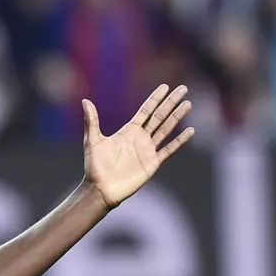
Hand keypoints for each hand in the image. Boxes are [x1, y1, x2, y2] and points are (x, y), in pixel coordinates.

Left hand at [82, 84, 193, 207]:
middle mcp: (140, 138)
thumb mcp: (92, 141)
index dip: (155, 99)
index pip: (146, 111)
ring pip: (166, 129)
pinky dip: (179, 141)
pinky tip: (190, 131)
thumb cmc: (94, 166)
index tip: (165, 86)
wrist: (101, 189)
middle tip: (183, 88)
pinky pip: (169, 150)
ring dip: (177, 117)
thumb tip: (85, 100)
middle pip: (159, 116)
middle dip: (170, 102)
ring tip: (188, 104)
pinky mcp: (152, 163)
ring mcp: (148, 150)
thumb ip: (92, 121)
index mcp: (128, 131)